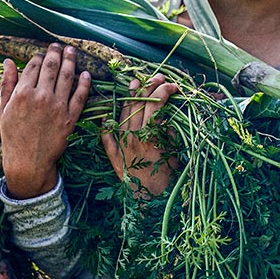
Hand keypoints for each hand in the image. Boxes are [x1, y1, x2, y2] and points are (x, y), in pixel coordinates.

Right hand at [0, 43, 90, 198]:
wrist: (27, 161)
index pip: (33, 66)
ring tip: (72, 51)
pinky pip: (80, 97)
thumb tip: (7, 61)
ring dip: (71, 61)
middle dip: (55, 52)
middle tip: (58, 46)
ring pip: (67, 77)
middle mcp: (41, 97)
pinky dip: (84, 84)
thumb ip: (7, 84)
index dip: (38, 56)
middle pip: (51, 67)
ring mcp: (57, 107)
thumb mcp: (3, 109)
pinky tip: (86, 74)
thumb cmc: (12, 136)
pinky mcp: (70, 118)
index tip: (41, 53)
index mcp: (22, 93)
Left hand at [101, 73, 179, 197]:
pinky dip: (106, 126)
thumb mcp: (174, 155)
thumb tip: (165, 121)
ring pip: (124, 114)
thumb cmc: (165, 180)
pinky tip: (105, 117)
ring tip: (135, 84)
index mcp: (151, 135)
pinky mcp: (115, 155)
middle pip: (140, 105)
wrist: (148, 200)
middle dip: (150, 88)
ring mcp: (122, 143)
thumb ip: (168, 136)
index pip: (156, 105)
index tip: (173, 86)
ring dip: (130, 98)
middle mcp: (135, 136)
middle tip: (157, 78)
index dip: (165, 92)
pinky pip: (107, 137)